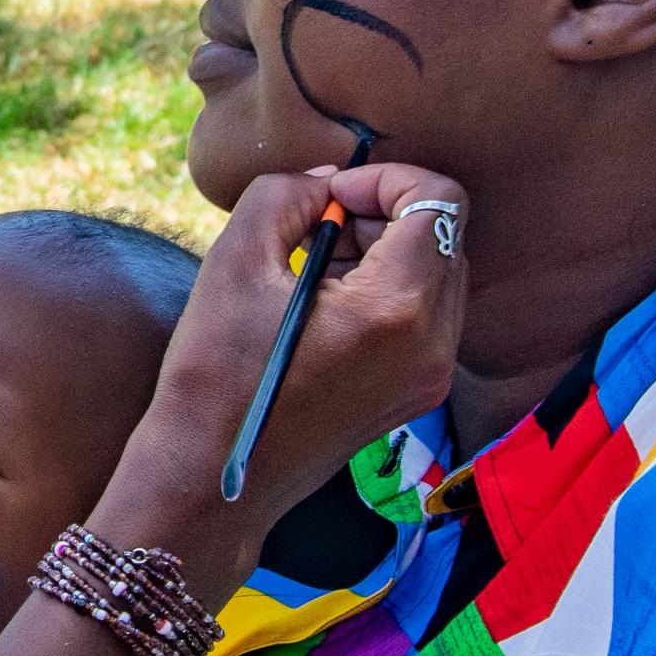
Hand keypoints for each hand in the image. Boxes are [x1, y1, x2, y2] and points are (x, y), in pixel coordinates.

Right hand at [111, 161, 467, 592]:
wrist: (209, 478)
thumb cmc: (215, 374)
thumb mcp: (235, 261)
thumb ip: (286, 194)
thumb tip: (328, 181)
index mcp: (397, 308)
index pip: (438, 199)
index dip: (385, 177)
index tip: (329, 196)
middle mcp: (433, 344)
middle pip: (447, 234)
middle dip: (386, 212)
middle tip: (318, 225)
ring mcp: (430, 376)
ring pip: (439, 273)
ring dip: (387, 249)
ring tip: (316, 264)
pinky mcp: (416, 394)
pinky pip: (426, 315)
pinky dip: (388, 289)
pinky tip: (326, 302)